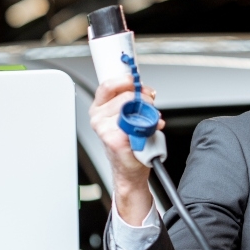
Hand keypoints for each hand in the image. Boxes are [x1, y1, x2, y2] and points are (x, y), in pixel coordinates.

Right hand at [88, 75, 165, 224]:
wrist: (130, 168)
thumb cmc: (129, 142)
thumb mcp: (129, 115)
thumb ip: (134, 100)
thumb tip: (145, 91)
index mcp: (100, 107)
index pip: (109, 85)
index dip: (126, 81)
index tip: (138, 82)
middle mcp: (98, 116)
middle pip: (126, 95)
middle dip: (144, 99)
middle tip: (151, 107)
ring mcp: (103, 127)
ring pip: (132, 108)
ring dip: (147, 113)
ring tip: (149, 122)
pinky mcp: (112, 138)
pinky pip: (134, 125)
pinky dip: (146, 127)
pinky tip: (147, 131)